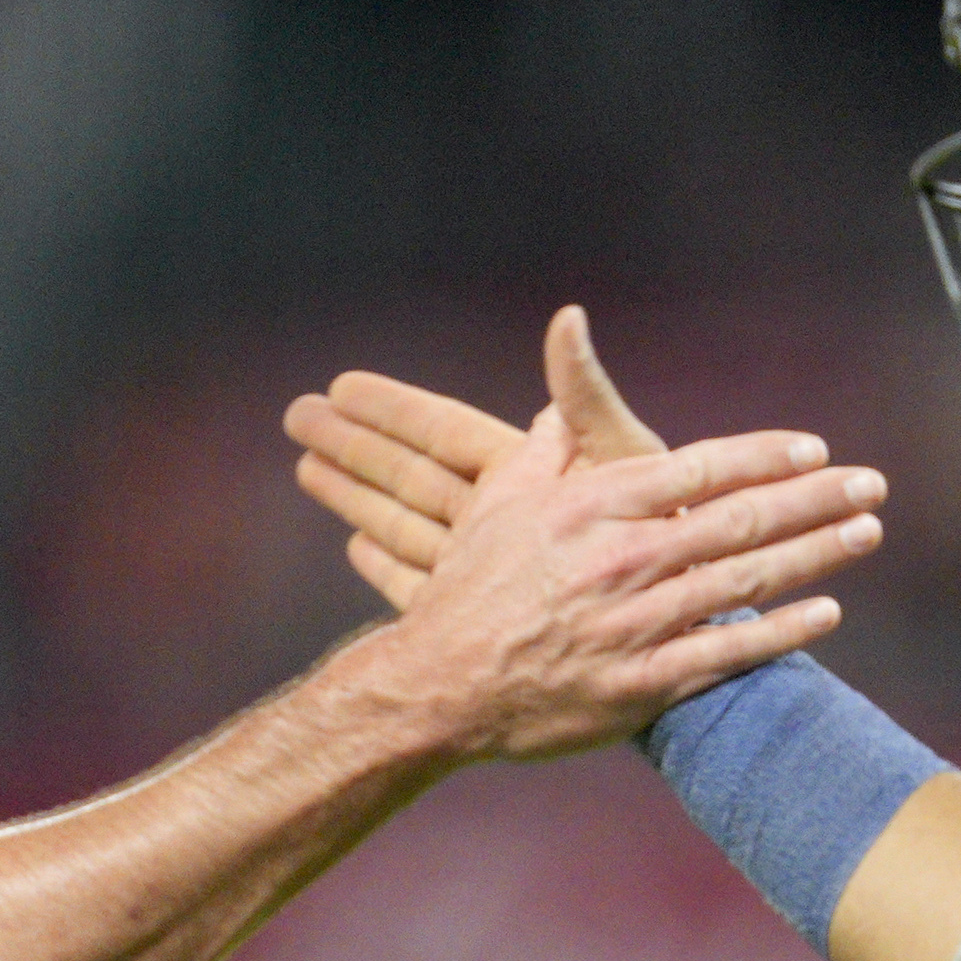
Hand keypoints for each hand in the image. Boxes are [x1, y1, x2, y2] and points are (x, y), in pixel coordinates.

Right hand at [287, 304, 665, 609]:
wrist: (666, 639)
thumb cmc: (666, 543)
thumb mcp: (622, 457)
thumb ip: (585, 400)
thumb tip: (568, 320)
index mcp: (533, 477)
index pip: (445, 430)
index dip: (394, 407)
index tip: (341, 383)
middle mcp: (508, 519)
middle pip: (414, 473)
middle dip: (356, 444)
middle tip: (294, 416)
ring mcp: (495, 570)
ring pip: (411, 524)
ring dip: (358, 496)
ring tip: (303, 470)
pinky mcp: (494, 613)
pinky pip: (427, 586)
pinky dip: (389, 569)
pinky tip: (354, 548)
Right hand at [329, 372, 885, 763]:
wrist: (438, 686)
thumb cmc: (468, 591)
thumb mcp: (496, 503)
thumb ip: (544, 449)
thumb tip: (565, 406)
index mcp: (594, 507)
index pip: (699, 468)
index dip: (765, 455)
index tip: (813, 447)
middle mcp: (625, 559)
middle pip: (741, 518)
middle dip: (816, 497)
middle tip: (872, 484)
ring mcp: (638, 624)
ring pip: (746, 581)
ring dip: (817, 554)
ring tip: (866, 533)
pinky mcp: (642, 684)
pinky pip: (727, 654)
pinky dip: (781, 633)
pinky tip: (827, 613)